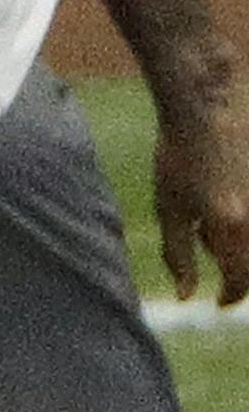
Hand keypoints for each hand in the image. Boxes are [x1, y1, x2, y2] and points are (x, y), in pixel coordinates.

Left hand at [155, 61, 248, 304]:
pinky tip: (227, 200)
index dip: (229, 295)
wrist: (206, 109)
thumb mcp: (169, 207)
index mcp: (230, 228)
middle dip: (236, 270)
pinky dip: (244, 222)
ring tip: (214, 217)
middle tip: (214, 256)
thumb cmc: (179, 157)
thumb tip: (186, 296)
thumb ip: (178, 255)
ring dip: (240, 243)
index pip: (238, 279)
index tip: (218, 302)